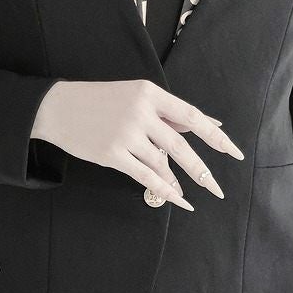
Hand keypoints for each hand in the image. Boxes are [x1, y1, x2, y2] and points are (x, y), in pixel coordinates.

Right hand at [32, 78, 243, 207]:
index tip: (234, 152)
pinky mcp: (112, 154)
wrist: (58, 107)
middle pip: (180, 145)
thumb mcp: (137, 96)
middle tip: (218, 188)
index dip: (215, 136)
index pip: (191, 115)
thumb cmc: (102, 100)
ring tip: (196, 194)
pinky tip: (178, 199)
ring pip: (162, 163)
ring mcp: (126, 133)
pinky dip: (164, 189)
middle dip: (202, 170)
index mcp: (150, 93)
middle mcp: (140, 112)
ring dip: (179, 182)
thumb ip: (171, 112)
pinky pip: (145, 176)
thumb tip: (210, 123)